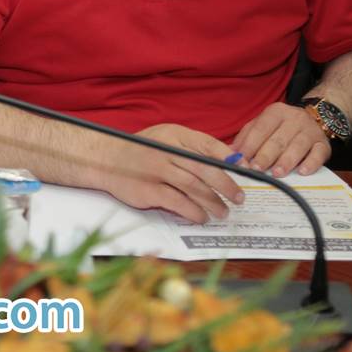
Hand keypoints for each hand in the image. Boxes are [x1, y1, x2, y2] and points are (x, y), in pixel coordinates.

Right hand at [95, 123, 244, 223]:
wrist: (105, 158)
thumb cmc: (142, 150)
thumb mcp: (166, 138)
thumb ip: (193, 147)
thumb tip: (228, 160)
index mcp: (174, 134)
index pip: (208, 145)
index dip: (229, 159)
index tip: (246, 171)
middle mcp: (166, 150)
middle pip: (205, 169)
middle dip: (227, 186)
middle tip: (239, 198)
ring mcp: (156, 171)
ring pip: (194, 188)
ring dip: (213, 203)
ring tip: (223, 212)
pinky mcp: (148, 191)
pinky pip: (178, 203)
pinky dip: (194, 212)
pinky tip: (201, 217)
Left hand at [232, 103, 331, 176]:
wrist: (315, 118)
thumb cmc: (281, 126)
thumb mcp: (262, 125)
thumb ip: (246, 137)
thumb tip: (229, 152)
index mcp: (275, 112)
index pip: (260, 129)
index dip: (250, 145)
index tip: (241, 160)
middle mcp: (294, 119)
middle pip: (277, 139)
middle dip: (265, 156)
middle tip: (256, 170)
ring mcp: (311, 131)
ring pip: (297, 146)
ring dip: (286, 161)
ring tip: (276, 174)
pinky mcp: (324, 144)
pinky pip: (318, 154)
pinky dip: (310, 163)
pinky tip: (302, 172)